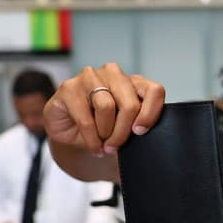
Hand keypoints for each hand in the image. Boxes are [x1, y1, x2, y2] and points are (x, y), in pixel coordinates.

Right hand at [43, 63, 165, 180]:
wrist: (72, 133)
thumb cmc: (104, 129)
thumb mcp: (127, 127)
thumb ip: (140, 125)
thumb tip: (153, 138)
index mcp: (134, 82)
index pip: (154, 91)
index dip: (151, 113)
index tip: (140, 132)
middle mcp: (114, 75)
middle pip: (130, 104)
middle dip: (124, 132)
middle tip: (117, 147)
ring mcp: (90, 77)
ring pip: (107, 107)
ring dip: (106, 134)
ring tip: (104, 146)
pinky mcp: (69, 88)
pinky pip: (86, 117)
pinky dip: (91, 139)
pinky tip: (94, 147)